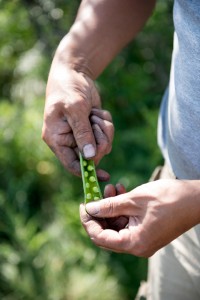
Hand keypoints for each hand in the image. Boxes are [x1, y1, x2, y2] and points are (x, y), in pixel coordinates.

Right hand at [42, 59, 113, 178]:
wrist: (75, 74)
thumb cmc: (68, 90)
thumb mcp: (75, 109)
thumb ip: (82, 133)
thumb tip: (90, 157)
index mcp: (57, 139)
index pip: (71, 164)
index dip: (86, 172)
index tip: (104, 176)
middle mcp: (69, 141)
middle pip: (92, 156)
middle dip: (99, 140)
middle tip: (96, 124)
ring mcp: (82, 136)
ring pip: (103, 145)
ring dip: (103, 129)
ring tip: (94, 114)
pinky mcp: (93, 129)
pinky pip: (107, 134)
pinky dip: (106, 122)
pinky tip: (96, 111)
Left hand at [80, 179, 199, 256]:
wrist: (195, 199)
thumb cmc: (169, 198)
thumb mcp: (135, 199)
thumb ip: (110, 205)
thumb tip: (90, 209)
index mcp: (135, 243)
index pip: (100, 238)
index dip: (88, 221)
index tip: (83, 205)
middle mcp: (137, 246)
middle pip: (107, 233)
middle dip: (99, 212)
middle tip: (95, 193)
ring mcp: (143, 239)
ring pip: (117, 225)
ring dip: (111, 207)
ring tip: (111, 187)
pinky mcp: (146, 231)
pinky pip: (127, 222)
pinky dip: (121, 208)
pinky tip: (120, 191)